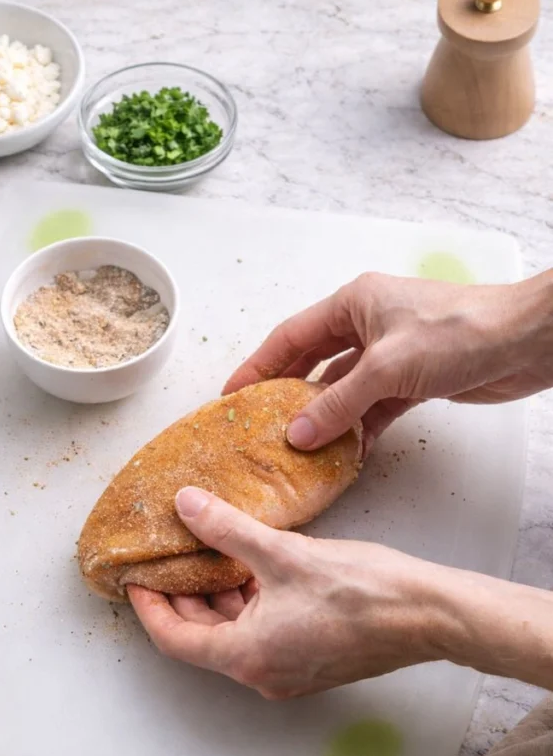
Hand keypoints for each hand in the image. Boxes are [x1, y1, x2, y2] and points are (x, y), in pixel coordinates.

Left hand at [128, 487, 442, 698]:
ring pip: (235, 634)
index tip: (136, 580)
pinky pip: (263, 633)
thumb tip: (186, 504)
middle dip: (184, 595)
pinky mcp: (313, 659)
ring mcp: (290, 670)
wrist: (428, 614)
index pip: (175, 637)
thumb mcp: (283, 553)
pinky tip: (254, 567)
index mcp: (247, 656)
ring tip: (210, 553)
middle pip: (203, 636)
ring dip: (219, 597)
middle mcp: (263, 673)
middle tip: (170, 557)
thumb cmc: (362, 591)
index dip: (149, 607)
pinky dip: (250, 604)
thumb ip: (227, 529)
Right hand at [224, 269, 552, 450]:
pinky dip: (359, 427)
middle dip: (287, 395)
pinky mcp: (412, 380)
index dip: (258, 365)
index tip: (232, 394)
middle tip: (258, 424)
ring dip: (325, 417)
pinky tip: (345, 451)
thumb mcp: (387, 367)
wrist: (523, 342)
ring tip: (297, 447)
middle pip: (313, 363)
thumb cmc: (457, 332)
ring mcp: (389, 354)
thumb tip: (299, 434)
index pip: (291, 336)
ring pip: (343, 389)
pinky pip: (373, 407)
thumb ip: (340, 403)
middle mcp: (366, 326)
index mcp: (352, 304)